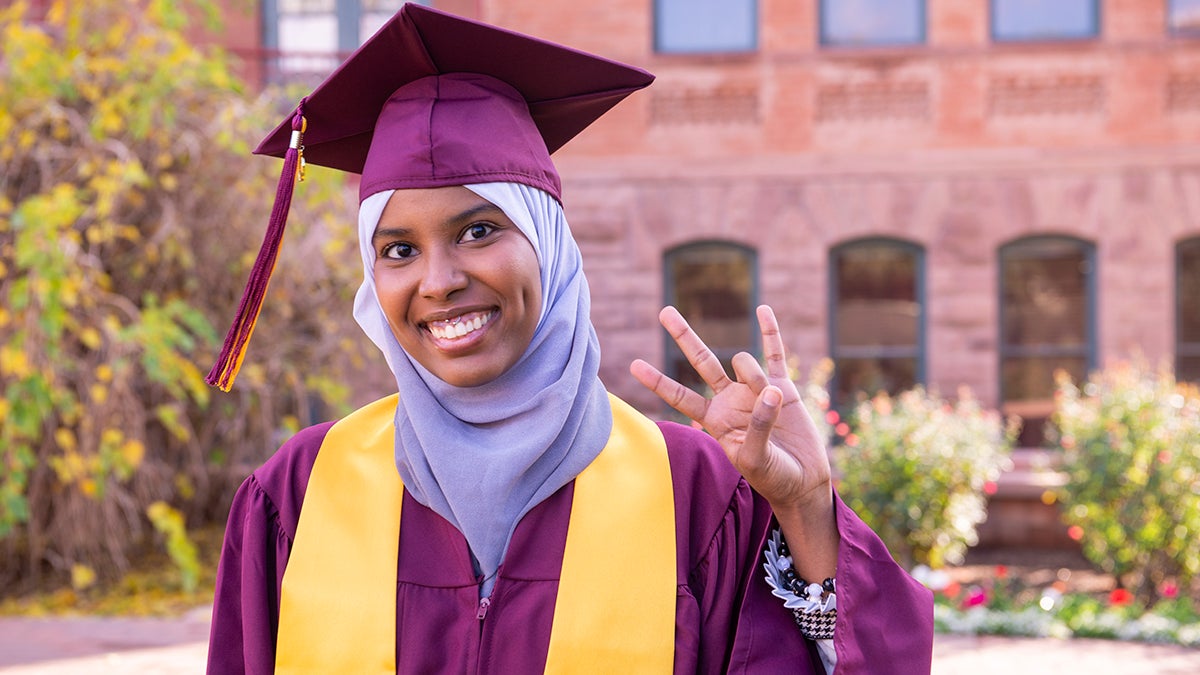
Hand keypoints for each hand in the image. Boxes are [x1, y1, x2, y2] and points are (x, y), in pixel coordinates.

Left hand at [630, 305, 837, 577]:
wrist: (803, 479)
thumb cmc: (773, 476)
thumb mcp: (757, 459)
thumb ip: (758, 427)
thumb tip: (769, 391)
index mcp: (714, 420)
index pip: (680, 397)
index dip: (658, 382)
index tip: (633, 365)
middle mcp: (729, 400)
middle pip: (701, 361)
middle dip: (683, 336)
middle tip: (664, 311)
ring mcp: (754, 390)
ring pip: (743, 362)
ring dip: (753, 375)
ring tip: (771, 398)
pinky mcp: (782, 385)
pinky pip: (774, 352)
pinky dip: (769, 331)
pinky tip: (762, 310)